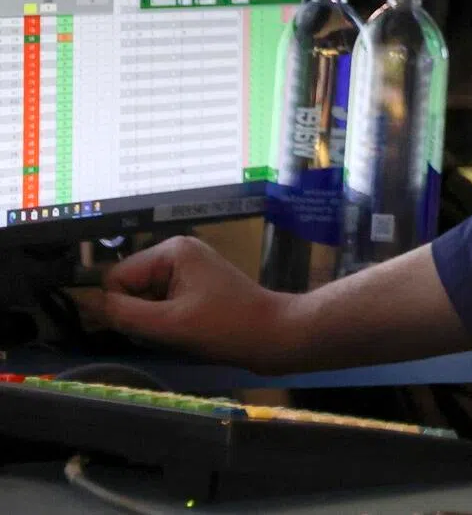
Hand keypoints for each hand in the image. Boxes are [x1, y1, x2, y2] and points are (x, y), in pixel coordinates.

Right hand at [84, 236, 297, 373]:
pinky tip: (186, 332)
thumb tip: (85, 303)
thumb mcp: (169, 323)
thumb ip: (124, 313)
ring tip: (180, 332)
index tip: (144, 327)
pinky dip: (166, 322)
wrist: (273, 335)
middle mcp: (179, 252)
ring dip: (152, 321)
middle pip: (130, 286)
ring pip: (144, 299)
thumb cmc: (225, 326)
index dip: (121, 307)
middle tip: (167, 331)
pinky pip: (162, 304)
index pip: (117, 276)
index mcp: (172, 250)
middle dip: (138, 314)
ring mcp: (189, 269)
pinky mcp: (196, 287)